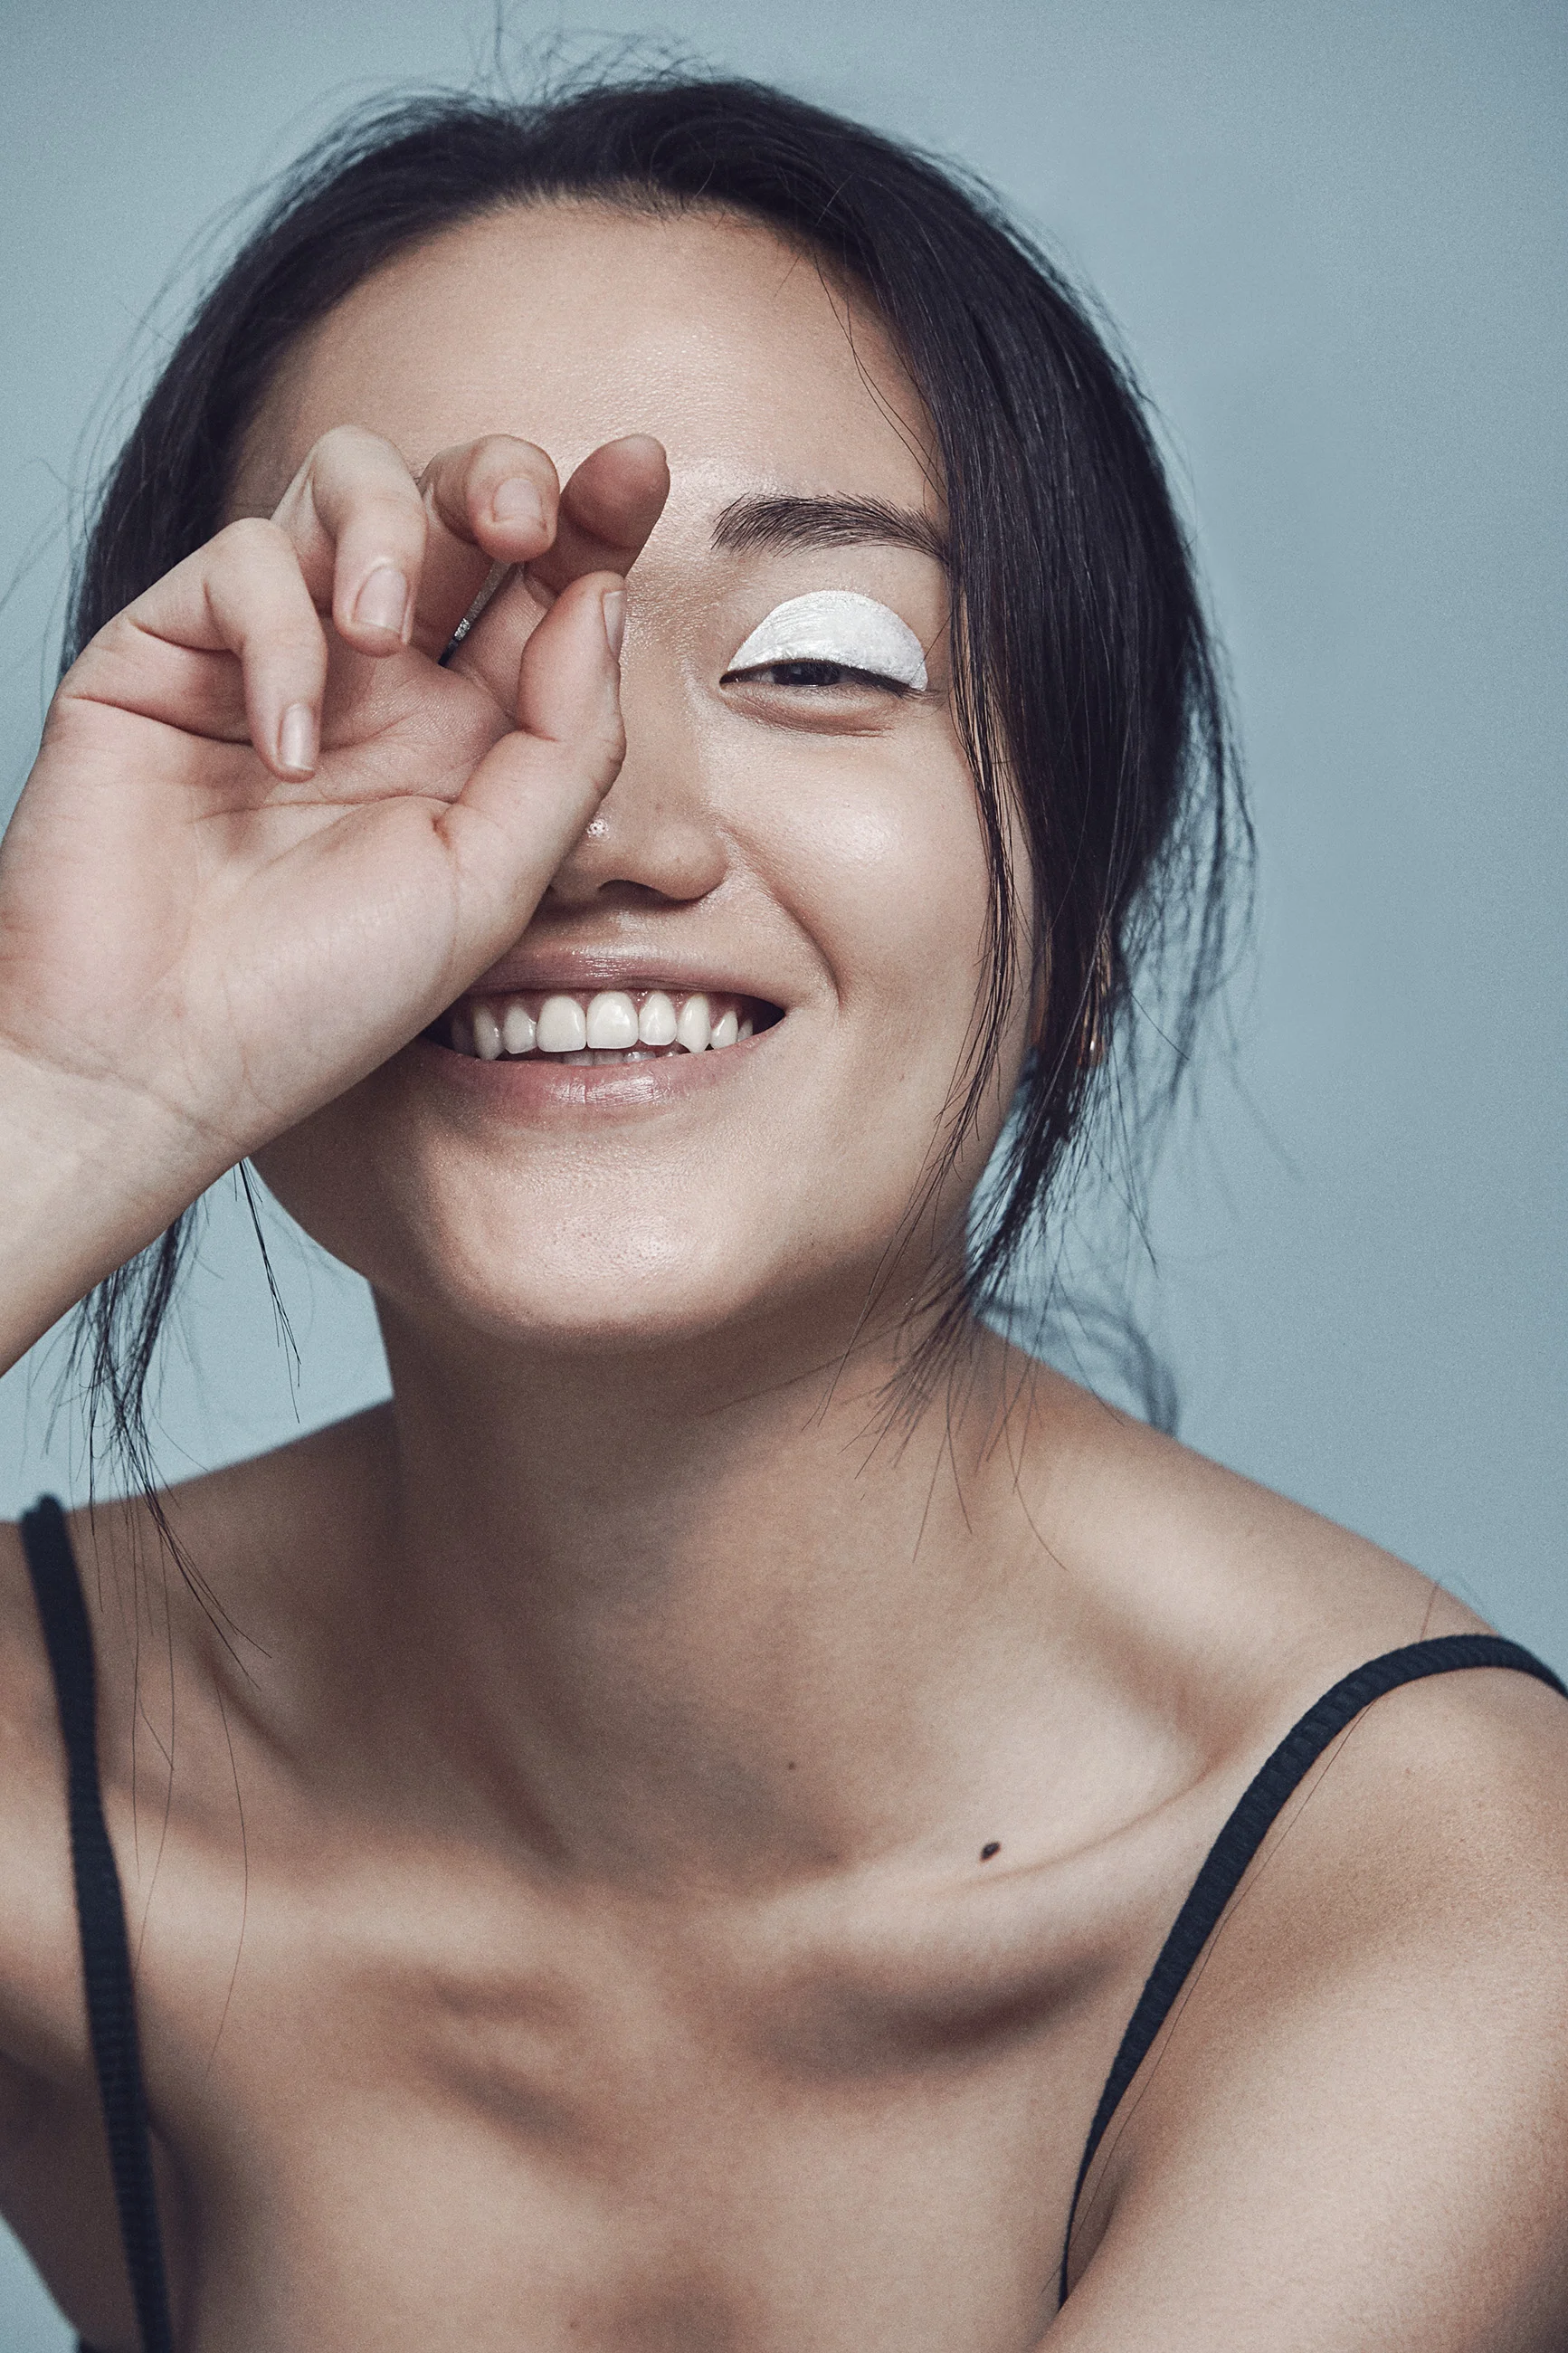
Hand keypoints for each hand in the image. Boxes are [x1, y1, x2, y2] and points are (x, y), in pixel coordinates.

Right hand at [0, 424, 668, 1203]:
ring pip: (343, 483)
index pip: (546, 587)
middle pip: (455, 503)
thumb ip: (563, 745)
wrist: (160, 1059)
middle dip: (500, 476)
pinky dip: (277, 639)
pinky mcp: (169, 648)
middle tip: (517, 521)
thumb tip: (599, 596)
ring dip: (384, 527)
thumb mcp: (492, 885)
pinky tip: (284, 752)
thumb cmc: (325, 996)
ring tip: (377, 630)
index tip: (641, 469)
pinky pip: (240, 565)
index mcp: (469, 733)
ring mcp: (274, 654)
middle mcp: (379, 679)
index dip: (595, 514)